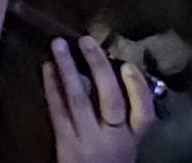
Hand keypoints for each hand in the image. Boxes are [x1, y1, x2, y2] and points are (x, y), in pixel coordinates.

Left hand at [39, 37, 156, 162]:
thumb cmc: (109, 158)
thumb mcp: (125, 141)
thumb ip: (123, 112)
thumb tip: (108, 70)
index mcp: (133, 137)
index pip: (144, 114)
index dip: (138, 89)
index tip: (128, 65)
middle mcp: (113, 138)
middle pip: (110, 100)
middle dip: (99, 68)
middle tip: (86, 40)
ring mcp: (87, 139)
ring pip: (79, 100)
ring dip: (68, 69)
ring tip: (59, 45)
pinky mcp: (65, 141)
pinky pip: (57, 110)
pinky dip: (52, 87)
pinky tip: (47, 67)